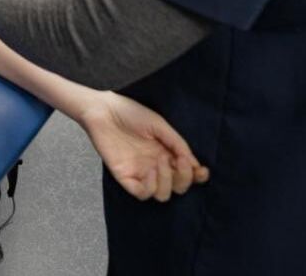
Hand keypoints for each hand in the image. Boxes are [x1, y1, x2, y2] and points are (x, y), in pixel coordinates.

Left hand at [79, 91, 209, 201]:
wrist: (104, 110)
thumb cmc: (130, 113)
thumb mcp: (159, 125)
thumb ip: (177, 143)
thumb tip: (195, 163)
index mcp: (167, 153)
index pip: (187, 173)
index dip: (197, 177)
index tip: (201, 170)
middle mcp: (156, 166)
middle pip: (178, 187)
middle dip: (184, 178)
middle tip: (181, 161)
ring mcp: (141, 173)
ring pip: (162, 195)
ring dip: (167, 182)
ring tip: (160, 162)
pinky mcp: (125, 177)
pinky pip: (142, 194)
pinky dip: (150, 187)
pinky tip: (151, 170)